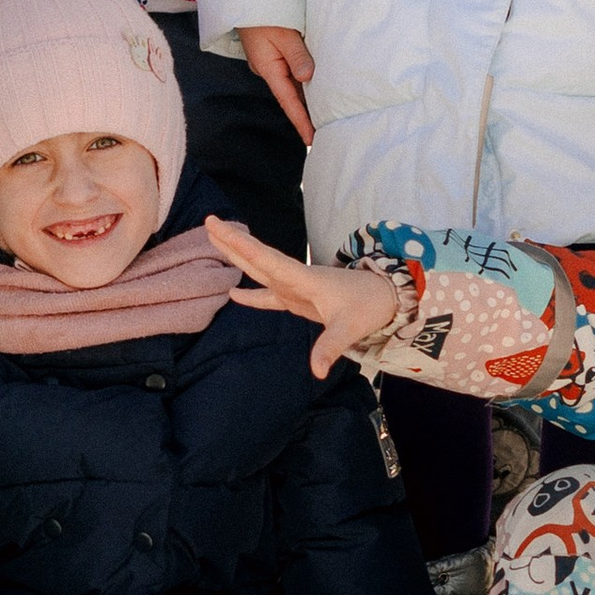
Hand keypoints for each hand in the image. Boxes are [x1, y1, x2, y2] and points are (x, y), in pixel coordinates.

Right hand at [206, 213, 398, 377]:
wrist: (386, 297)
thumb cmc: (368, 306)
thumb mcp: (350, 328)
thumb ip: (330, 347)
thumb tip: (316, 371)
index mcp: (303, 279)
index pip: (266, 260)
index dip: (242, 245)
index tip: (220, 228)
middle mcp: (295, 278)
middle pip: (258, 258)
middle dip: (233, 241)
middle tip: (208, 223)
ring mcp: (295, 287)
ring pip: (260, 269)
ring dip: (239, 257)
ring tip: (215, 242)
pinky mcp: (298, 298)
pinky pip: (269, 294)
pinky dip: (251, 295)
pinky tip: (233, 295)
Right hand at [236, 24, 315, 142]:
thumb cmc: (265, 14)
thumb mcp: (284, 34)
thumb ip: (298, 56)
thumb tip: (308, 77)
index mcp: (268, 68)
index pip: (288, 101)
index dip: (301, 121)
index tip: (311, 140)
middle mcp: (269, 69)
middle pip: (291, 96)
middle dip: (307, 114)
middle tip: (326, 132)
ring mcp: (271, 62)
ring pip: (293, 84)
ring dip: (307, 98)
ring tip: (325, 115)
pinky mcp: (275, 54)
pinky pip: (292, 72)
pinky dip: (304, 82)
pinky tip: (317, 87)